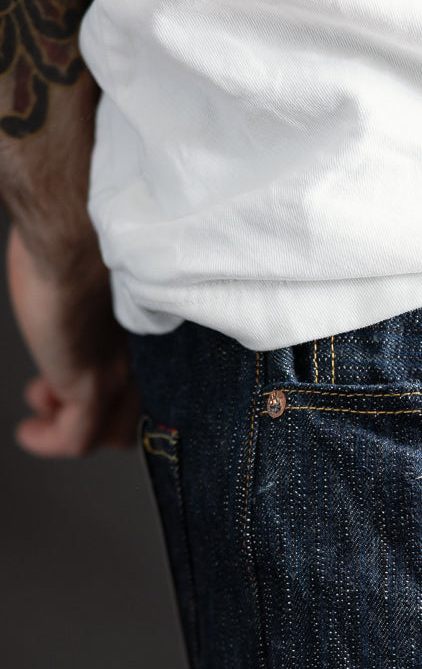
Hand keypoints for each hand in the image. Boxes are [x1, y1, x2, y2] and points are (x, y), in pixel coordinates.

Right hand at [7, 222, 141, 457]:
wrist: (73, 226)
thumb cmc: (81, 233)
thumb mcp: (91, 271)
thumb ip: (94, 294)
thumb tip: (73, 290)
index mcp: (145, 331)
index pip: (144, 383)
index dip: (109, 388)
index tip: (74, 373)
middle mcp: (139, 358)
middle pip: (130, 416)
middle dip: (91, 411)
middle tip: (53, 395)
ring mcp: (115, 376)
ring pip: (105, 433)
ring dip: (66, 427)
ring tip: (40, 412)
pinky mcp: (89, 387)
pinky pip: (75, 439)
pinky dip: (48, 441)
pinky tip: (29, 435)